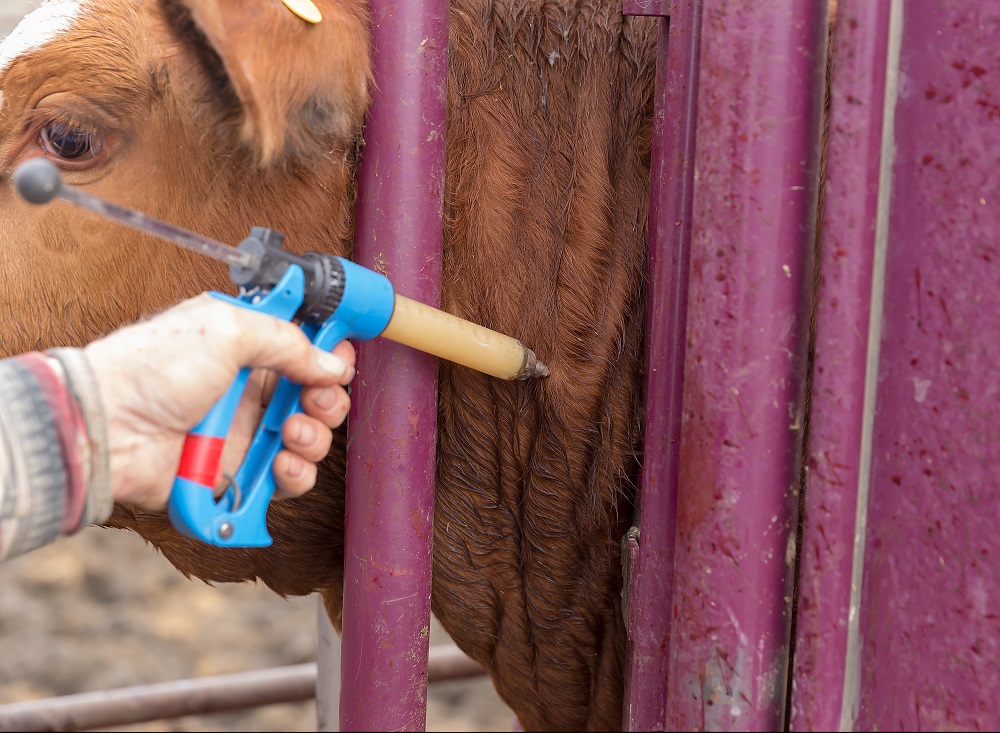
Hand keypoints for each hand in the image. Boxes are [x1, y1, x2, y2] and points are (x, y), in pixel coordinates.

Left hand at [83, 294, 355, 511]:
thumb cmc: (151, 369)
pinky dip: (295, 474)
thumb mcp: (226, 329)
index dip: (329, 349)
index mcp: (247, 346)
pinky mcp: (241, 474)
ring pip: (311, 437)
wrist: (110, 428)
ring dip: (314, 435)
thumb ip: (287, 340)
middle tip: (316, 398)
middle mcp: (251, 389)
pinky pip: (289, 479)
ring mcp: (248, 433)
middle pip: (318, 394)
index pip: (304, 345)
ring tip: (291, 432)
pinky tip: (282, 464)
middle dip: (329, 397)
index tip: (341, 354)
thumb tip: (331, 363)